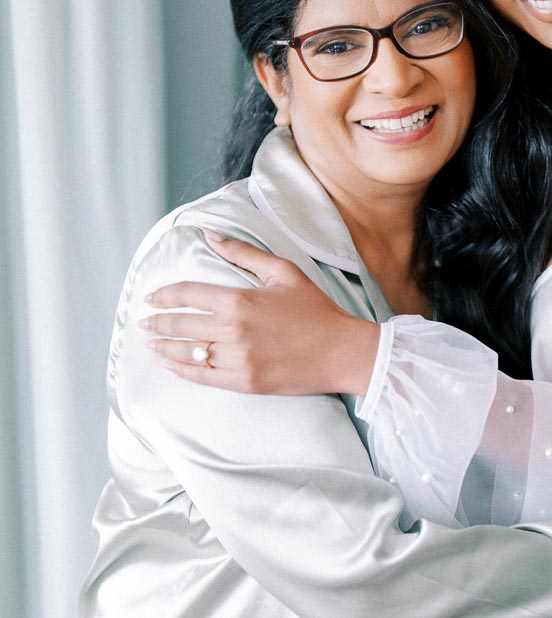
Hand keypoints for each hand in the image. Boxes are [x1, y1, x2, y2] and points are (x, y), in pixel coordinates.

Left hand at [139, 231, 378, 395]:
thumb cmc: (315, 309)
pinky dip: (183, 371)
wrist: (341, 352)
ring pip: (188, 353)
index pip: (188, 294)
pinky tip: (172, 365)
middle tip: (144, 322)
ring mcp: (237, 360)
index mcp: (240, 300)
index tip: (151, 297)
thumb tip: (210, 235)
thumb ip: (243, 253)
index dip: (165, 295)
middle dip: (158, 322)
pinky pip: (203, 377)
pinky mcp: (244, 383)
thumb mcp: (283, 272)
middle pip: (182, 325)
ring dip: (165, 347)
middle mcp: (233, 331)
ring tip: (151, 344)